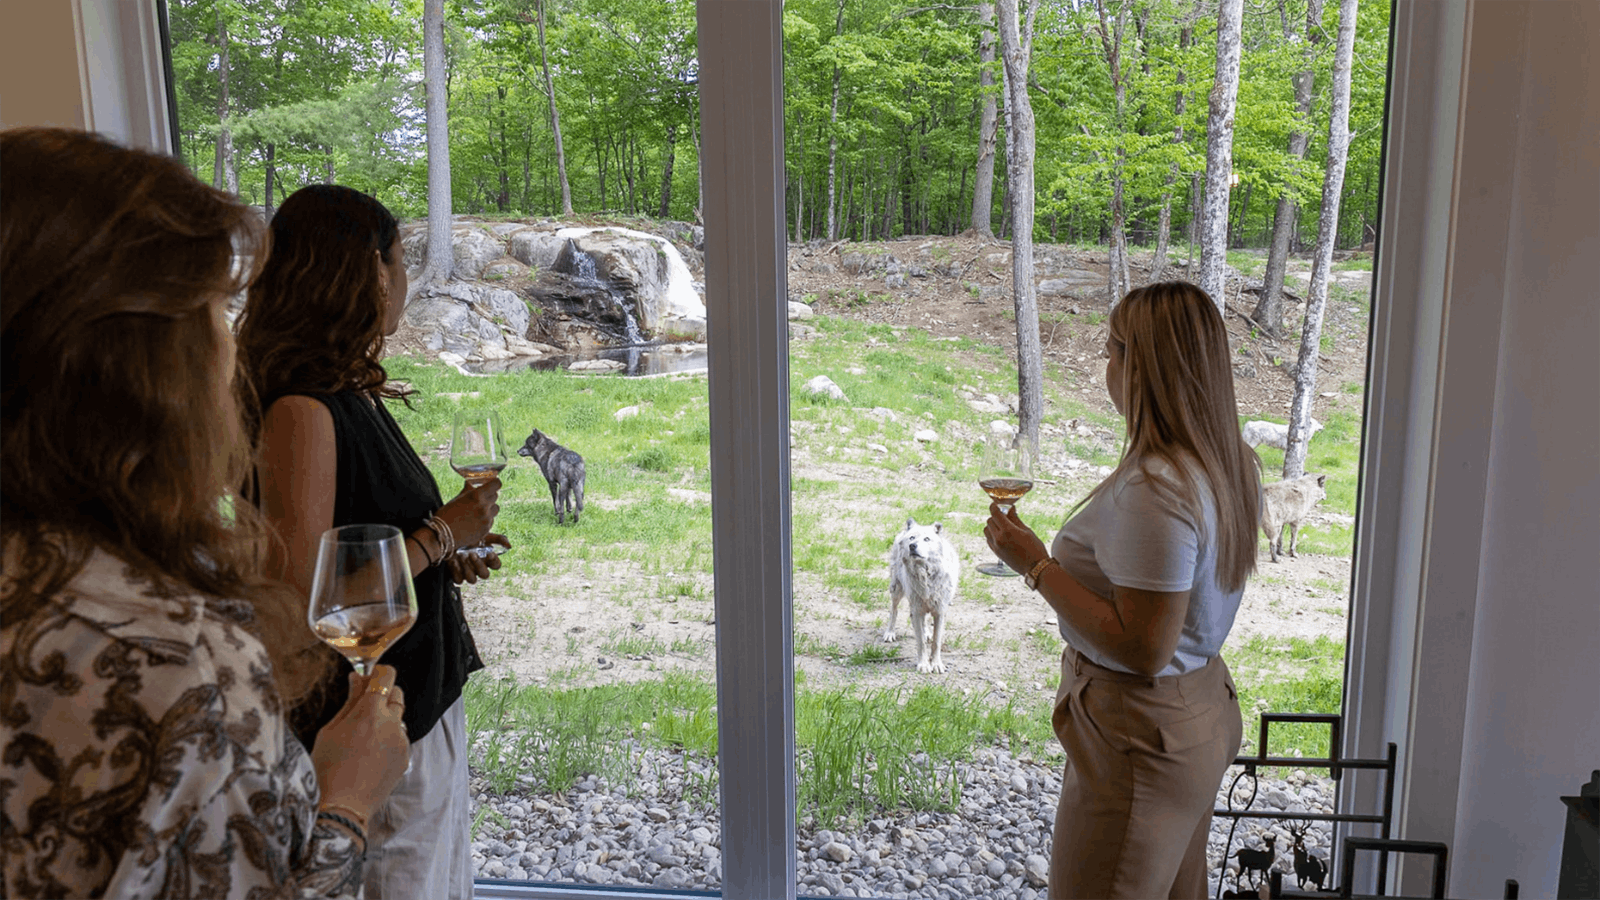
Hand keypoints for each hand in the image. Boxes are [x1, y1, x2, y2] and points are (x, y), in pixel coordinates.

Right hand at [310, 665, 409, 820]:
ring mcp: (402, 741)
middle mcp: (391, 723)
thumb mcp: (330, 731)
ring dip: (386, 717)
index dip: (378, 674)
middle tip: (363, 706)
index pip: (385, 677)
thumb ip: (350, 701)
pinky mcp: (406, 757)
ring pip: (399, 717)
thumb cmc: (327, 768)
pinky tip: (370, 753)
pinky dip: (389, 737)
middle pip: (396, 694)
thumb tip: (357, 678)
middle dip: (383, 694)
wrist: (342, 808)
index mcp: (370, 712)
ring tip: (364, 736)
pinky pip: (400, 737)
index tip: (370, 676)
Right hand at [435, 476, 501, 548]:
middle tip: (481, 498)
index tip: (492, 484)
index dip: (495, 483)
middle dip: (489, 496)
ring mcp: (486, 519)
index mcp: (477, 496)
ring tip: (478, 511)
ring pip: (495, 509)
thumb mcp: (456, 499)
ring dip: (489, 508)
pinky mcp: (486, 529)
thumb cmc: (446, 515)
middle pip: (495, 496)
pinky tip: (475, 521)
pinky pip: (491, 520)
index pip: (496, 484)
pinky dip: (486, 519)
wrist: (442, 535)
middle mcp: (484, 507)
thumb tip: (470, 484)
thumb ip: (467, 491)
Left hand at [448, 533, 507, 583]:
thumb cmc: (470, 537)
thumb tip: (509, 546)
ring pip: (472, 580)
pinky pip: (458, 580)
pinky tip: (453, 561)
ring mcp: (468, 572)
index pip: (496, 565)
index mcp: (487, 560)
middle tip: (472, 554)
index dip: (494, 561)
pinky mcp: (457, 575)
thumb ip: (498, 539)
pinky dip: (456, 571)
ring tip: (462, 557)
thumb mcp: (485, 535)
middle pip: (485, 575)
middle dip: (479, 565)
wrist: (451, 536)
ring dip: (468, 569)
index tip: (489, 553)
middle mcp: (478, 568)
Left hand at [982, 502, 1050, 574]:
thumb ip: (1015, 519)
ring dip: (992, 526)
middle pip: (989, 521)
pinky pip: (988, 539)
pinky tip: (1001, 535)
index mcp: (1007, 531)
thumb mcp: (1026, 530)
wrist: (1035, 568)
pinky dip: (991, 534)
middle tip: (1004, 516)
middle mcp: (999, 538)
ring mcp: (996, 546)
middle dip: (995, 516)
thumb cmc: (1035, 549)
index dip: (994, 507)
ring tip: (1003, 526)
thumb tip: (1010, 509)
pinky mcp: (996, 553)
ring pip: (986, 530)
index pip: (995, 513)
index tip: (995, 504)